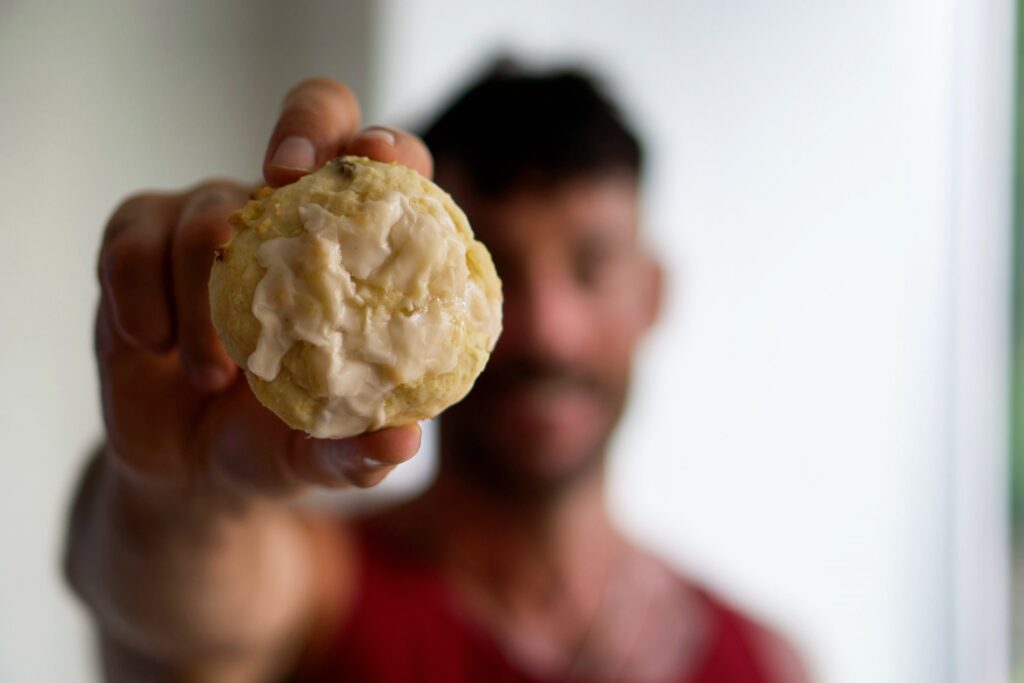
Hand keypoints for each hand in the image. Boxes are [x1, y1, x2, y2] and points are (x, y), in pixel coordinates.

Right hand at [96, 78, 432, 497]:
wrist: (186, 467)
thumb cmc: (276, 442)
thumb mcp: (318, 456)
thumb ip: (359, 450)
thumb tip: (403, 442)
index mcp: (356, 251)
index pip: (389, 166)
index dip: (387, 148)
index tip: (378, 159)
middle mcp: (294, 215)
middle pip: (314, 112)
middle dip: (302, 129)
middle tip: (284, 178)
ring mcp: (215, 216)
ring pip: (209, 212)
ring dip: (206, 299)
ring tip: (213, 375)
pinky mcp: (141, 238)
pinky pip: (132, 243)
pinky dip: (141, 299)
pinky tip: (155, 346)